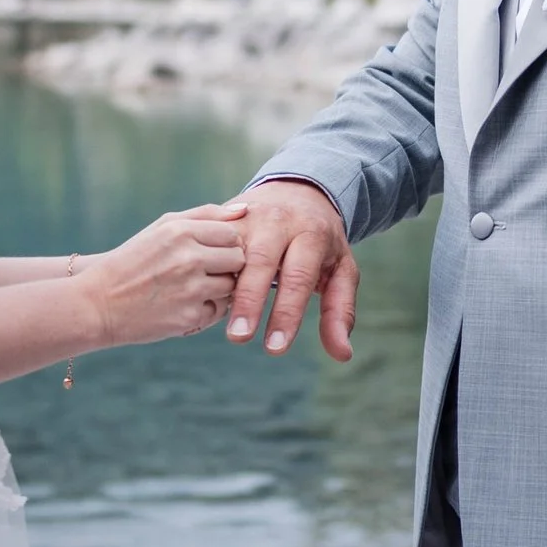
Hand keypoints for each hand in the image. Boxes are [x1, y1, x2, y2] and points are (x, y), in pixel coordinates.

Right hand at [82, 204, 247, 346]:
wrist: (97, 304)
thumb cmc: (134, 261)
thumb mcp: (162, 228)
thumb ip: (205, 215)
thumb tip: (247, 209)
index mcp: (181, 232)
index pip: (232, 234)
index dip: (225, 245)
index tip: (210, 251)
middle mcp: (188, 258)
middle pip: (238, 260)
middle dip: (227, 266)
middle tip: (205, 271)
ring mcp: (191, 289)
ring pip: (232, 287)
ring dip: (219, 289)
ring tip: (191, 288)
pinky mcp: (190, 317)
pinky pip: (219, 311)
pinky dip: (207, 309)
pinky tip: (183, 304)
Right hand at [223, 180, 355, 359]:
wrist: (298, 191)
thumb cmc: (320, 242)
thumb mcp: (340, 270)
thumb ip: (340, 311)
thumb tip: (342, 355)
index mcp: (310, 233)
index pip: (298, 277)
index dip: (286, 314)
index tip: (275, 349)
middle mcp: (278, 221)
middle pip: (260, 262)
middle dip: (249, 301)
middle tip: (239, 337)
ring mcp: (248, 216)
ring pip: (230, 251)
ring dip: (222, 286)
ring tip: (216, 319)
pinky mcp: (225, 217)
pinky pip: (212, 243)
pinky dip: (208, 270)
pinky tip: (203, 296)